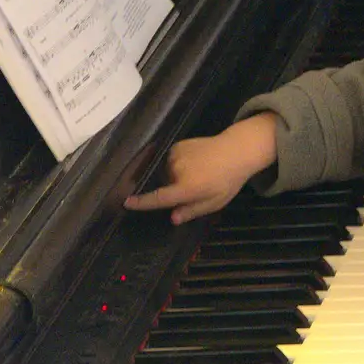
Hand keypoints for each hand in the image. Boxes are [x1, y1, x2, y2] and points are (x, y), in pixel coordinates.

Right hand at [125, 114, 276, 223]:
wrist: (236, 150)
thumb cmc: (228, 181)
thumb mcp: (214, 202)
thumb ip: (192, 211)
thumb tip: (173, 218)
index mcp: (186, 188)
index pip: (159, 198)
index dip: (142, 202)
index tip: (127, 203)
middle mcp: (177, 171)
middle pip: (166, 186)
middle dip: (175, 190)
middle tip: (197, 188)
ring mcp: (175, 155)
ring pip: (168, 173)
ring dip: (177, 177)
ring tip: (199, 173)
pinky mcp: (177, 145)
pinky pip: (171, 160)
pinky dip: (179, 164)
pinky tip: (196, 162)